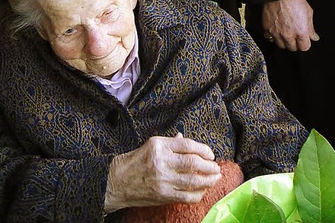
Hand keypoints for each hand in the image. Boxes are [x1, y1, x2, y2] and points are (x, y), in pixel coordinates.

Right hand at [104, 133, 221, 211]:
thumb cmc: (136, 161)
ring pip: (192, 180)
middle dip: (209, 166)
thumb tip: (184, 138)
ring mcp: (162, 179)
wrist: (117, 181)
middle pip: (193, 163)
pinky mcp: (162, 195)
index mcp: (160, 145)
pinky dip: (197, 194)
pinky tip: (203, 191)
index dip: (203, 149)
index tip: (211, 154)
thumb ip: (170, 143)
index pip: (188, 145)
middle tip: (217, 167)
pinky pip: (185, 196)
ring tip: (215, 178)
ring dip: (208, 180)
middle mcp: (162, 161)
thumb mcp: (151, 144)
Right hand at [261, 0, 319, 51]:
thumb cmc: (294, 0)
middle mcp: (288, 34)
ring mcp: (276, 33)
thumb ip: (311, 28)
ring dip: (284, 41)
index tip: (304, 40)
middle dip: (295, 43)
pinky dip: (273, 37)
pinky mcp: (267, 29)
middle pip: (292, 48)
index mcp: (300, 31)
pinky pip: (269, 39)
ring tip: (285, 32)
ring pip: (281, 45)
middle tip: (294, 35)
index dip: (305, 43)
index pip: (304, 47)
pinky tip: (276, 31)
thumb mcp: (308, 12)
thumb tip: (314, 37)